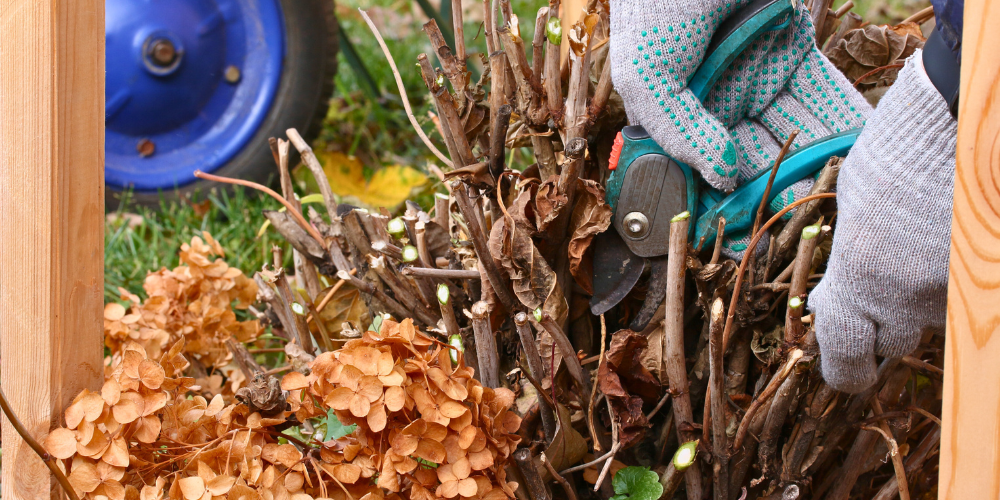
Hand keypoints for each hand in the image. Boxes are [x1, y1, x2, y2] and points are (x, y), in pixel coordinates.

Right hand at [610, 0, 871, 256]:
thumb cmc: (658, 7)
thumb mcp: (647, 76)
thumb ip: (678, 133)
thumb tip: (723, 179)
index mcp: (675, 113)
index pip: (701, 169)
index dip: (723, 204)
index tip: (745, 236)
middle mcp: (715, 101)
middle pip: (751, 157)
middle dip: (774, 189)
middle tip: (798, 224)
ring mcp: (757, 76)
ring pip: (789, 132)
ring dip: (811, 164)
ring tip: (831, 199)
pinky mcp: (795, 51)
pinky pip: (821, 95)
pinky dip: (839, 124)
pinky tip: (854, 157)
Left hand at [808, 53, 956, 392]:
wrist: (958, 119)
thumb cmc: (896, 152)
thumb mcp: (852, 208)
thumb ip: (846, 260)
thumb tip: (831, 295)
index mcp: (859, 277)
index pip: (844, 351)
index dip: (844, 369)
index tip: (847, 373)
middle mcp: (907, 294)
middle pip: (892, 341)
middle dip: (883, 325)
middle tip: (882, 292)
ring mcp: (953, 288)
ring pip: (931, 316)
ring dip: (919, 296)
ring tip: (918, 245)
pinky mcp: (985, 276)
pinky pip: (961, 293)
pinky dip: (950, 275)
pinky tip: (944, 238)